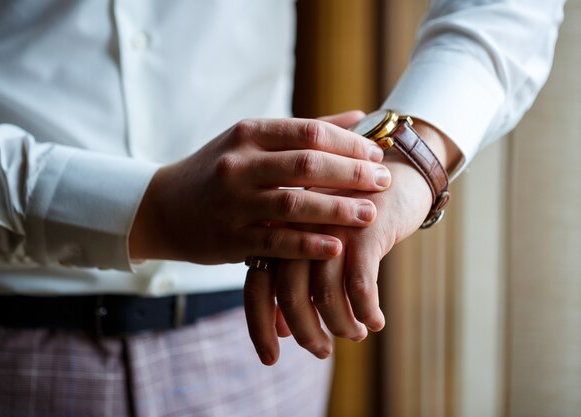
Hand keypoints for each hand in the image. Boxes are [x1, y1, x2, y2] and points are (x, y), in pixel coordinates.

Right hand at [129, 113, 391, 263]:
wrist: (164, 208)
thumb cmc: (217, 171)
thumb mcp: (251, 142)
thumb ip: (304, 131)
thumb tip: (358, 116)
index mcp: (248, 134)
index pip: (308, 133)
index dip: (348, 144)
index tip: (375, 155)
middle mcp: (239, 165)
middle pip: (306, 165)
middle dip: (351, 174)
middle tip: (384, 182)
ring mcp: (233, 203)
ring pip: (293, 205)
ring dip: (336, 210)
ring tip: (369, 213)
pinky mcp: (230, 239)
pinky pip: (275, 242)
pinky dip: (308, 244)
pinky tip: (337, 246)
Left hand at [244, 120, 460, 364]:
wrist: (395, 171)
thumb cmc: (350, 215)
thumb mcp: (317, 244)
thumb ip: (294, 280)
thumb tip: (283, 331)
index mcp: (278, 230)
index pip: (257, 285)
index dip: (259, 326)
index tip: (270, 359)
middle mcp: (298, 227)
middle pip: (289, 294)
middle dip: (305, 332)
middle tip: (321, 351)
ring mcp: (330, 226)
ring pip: (325, 295)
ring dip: (340, 325)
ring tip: (354, 334)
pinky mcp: (364, 229)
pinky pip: (360, 287)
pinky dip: (366, 312)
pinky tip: (375, 322)